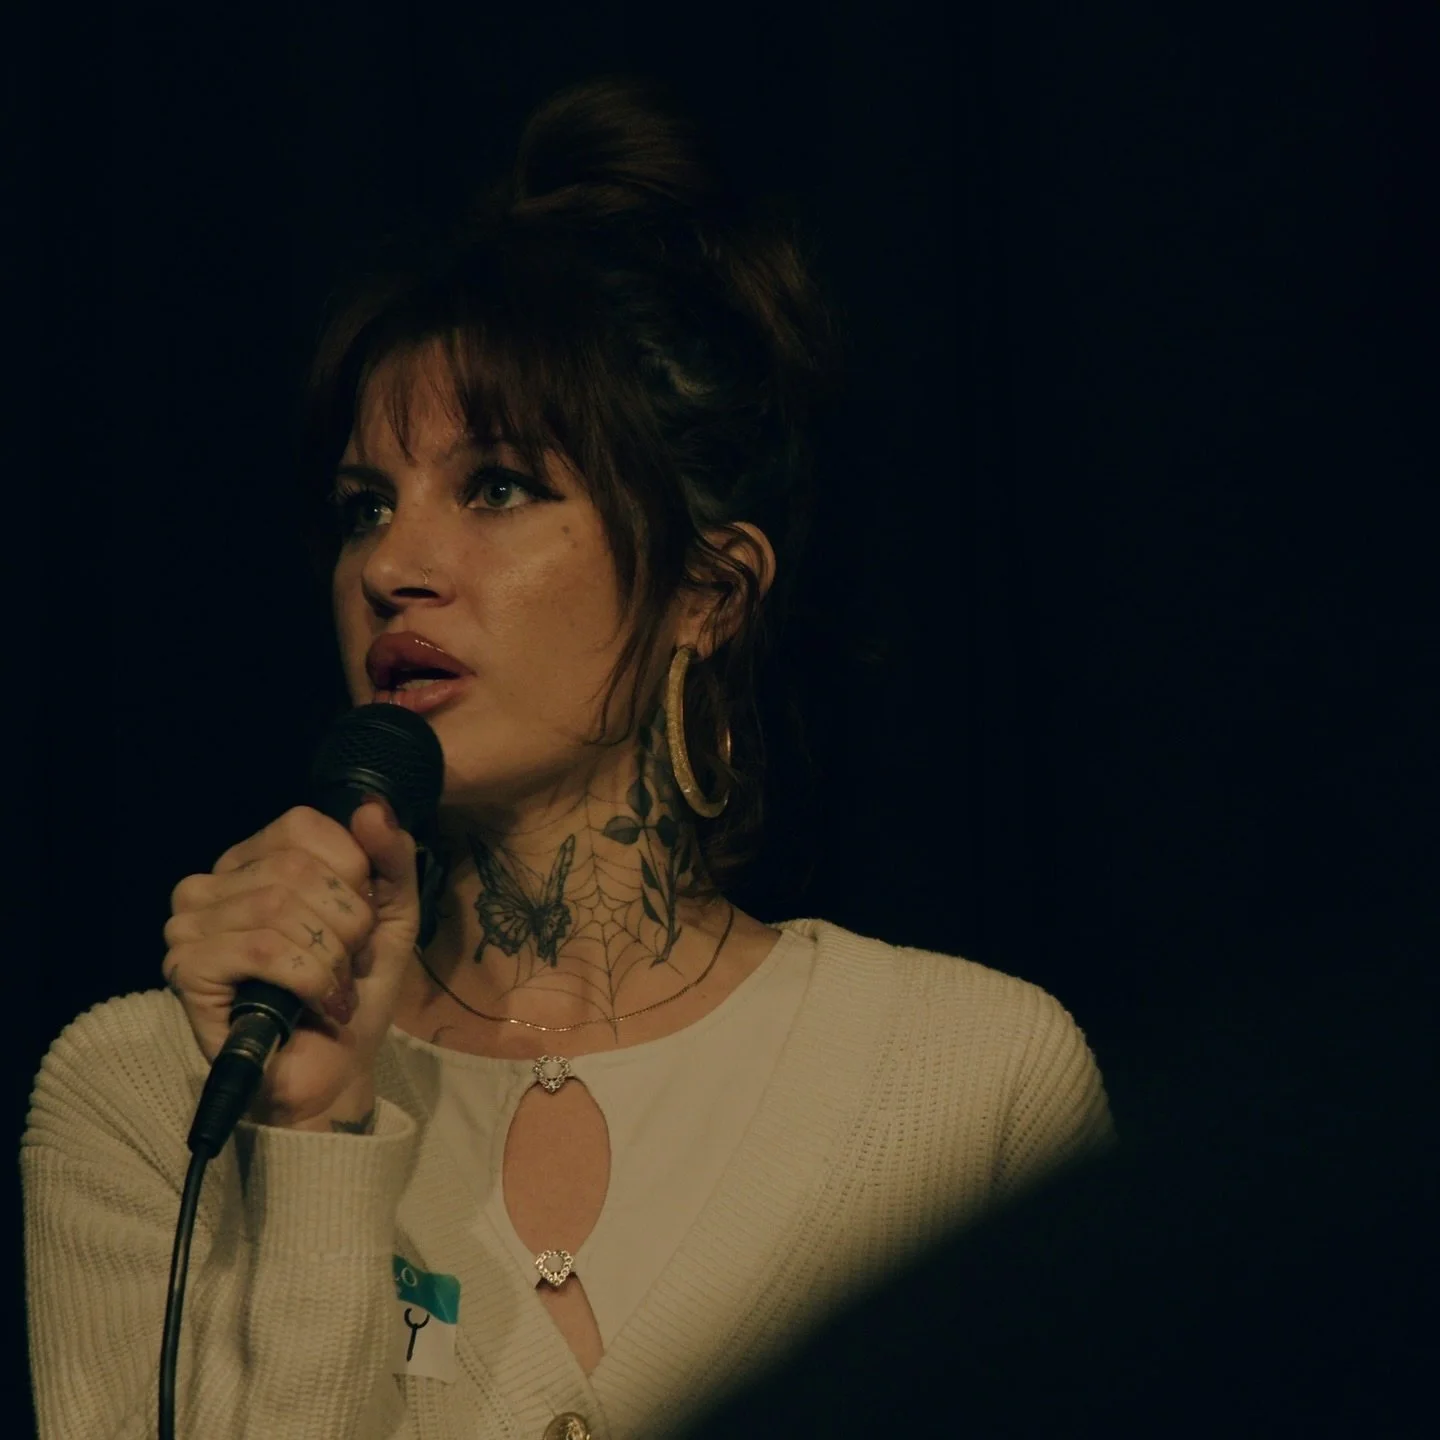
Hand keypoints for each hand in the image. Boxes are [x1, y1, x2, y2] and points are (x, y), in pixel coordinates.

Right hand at [162, 800, 418, 1129]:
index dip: (350, 872)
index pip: (302, 826)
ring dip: (330, 957)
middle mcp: (210, 884)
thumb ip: (390, 859)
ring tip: (335, 989)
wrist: (333, 1069)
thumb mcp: (390, 915)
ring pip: (279, 909)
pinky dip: (309, 980)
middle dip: (346, 923)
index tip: (360, 920)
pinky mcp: (187, 969)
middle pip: (295, 869)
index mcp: (253, 861)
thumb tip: (371, 808)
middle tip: (349, 963)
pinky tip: (317, 1004)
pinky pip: (262, 950)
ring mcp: (189, 926)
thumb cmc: (351, 989)